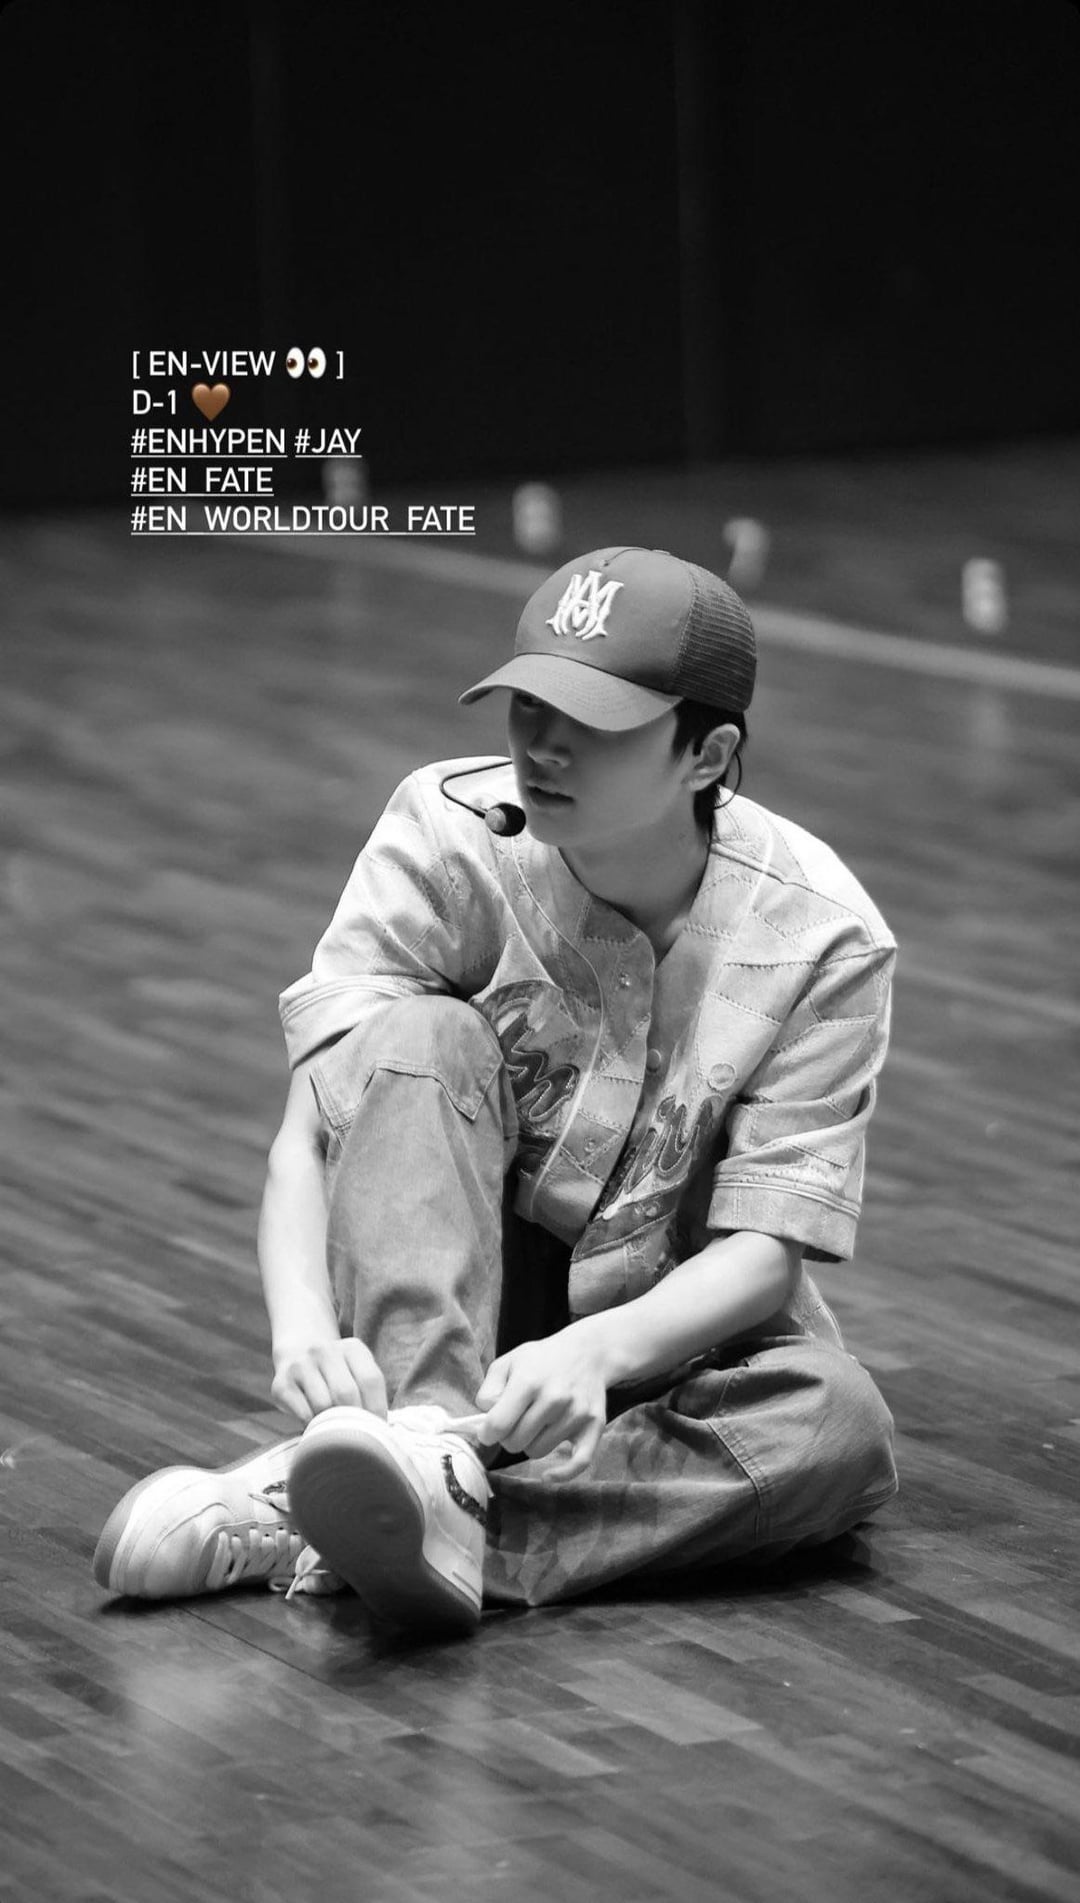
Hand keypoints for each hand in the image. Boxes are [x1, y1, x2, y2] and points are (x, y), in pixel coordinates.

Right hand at [271, 1336, 387, 1424]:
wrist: (298, 1355)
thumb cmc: (337, 1374)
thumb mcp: (356, 1372)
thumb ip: (370, 1392)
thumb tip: (384, 1429)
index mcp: (352, 1347)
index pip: (370, 1380)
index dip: (377, 1409)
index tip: (379, 1430)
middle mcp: (324, 1350)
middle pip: (346, 1393)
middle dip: (354, 1420)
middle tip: (357, 1437)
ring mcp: (301, 1365)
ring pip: (323, 1405)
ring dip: (331, 1423)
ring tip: (335, 1429)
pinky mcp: (281, 1383)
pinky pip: (303, 1413)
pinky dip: (312, 1424)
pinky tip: (315, 1423)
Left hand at [474, 1322, 612, 1479]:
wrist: (586, 1353)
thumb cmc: (541, 1361)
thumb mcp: (508, 1362)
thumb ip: (489, 1390)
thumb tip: (487, 1420)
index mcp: (529, 1381)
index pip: (498, 1424)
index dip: (487, 1433)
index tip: (488, 1431)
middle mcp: (554, 1398)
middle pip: (515, 1443)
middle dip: (509, 1437)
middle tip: (515, 1421)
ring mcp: (576, 1413)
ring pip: (537, 1452)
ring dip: (531, 1443)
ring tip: (537, 1423)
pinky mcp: (594, 1425)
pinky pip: (579, 1463)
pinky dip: (561, 1474)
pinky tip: (548, 1475)